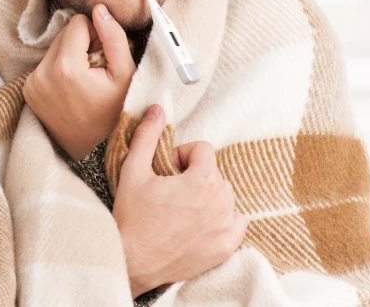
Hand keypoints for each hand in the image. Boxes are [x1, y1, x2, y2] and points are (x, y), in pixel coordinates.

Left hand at [23, 4, 135, 161]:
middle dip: (82, 44)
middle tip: (95, 69)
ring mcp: (31, 82)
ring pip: (54, 48)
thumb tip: (99, 9)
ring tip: (85, 80)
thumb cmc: (113, 114)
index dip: (95, 34)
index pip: (77, 23)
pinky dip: (59, 69)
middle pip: (63, 33)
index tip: (103, 55)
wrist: (91, 151)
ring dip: (70, 56)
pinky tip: (72, 88)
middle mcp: (42, 72)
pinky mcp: (27, 89)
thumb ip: (114, 38)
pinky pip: (45, 64)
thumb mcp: (125, 75)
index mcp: (65, 67)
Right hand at [113, 104, 248, 297]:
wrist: (133, 260)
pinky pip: (237, 221)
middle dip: (194, 175)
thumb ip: (147, 135)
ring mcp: (226, 227)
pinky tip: (199, 222)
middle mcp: (221, 202)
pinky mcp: (226, 247)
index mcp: (203, 180)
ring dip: (207, 195)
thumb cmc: (132, 216)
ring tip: (181, 206)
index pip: (204, 150)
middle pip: (215, 172)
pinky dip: (222, 218)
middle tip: (169, 189)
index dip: (182, 156)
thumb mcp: (134, 169)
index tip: (166, 170)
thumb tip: (157, 110)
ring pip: (225, 195)